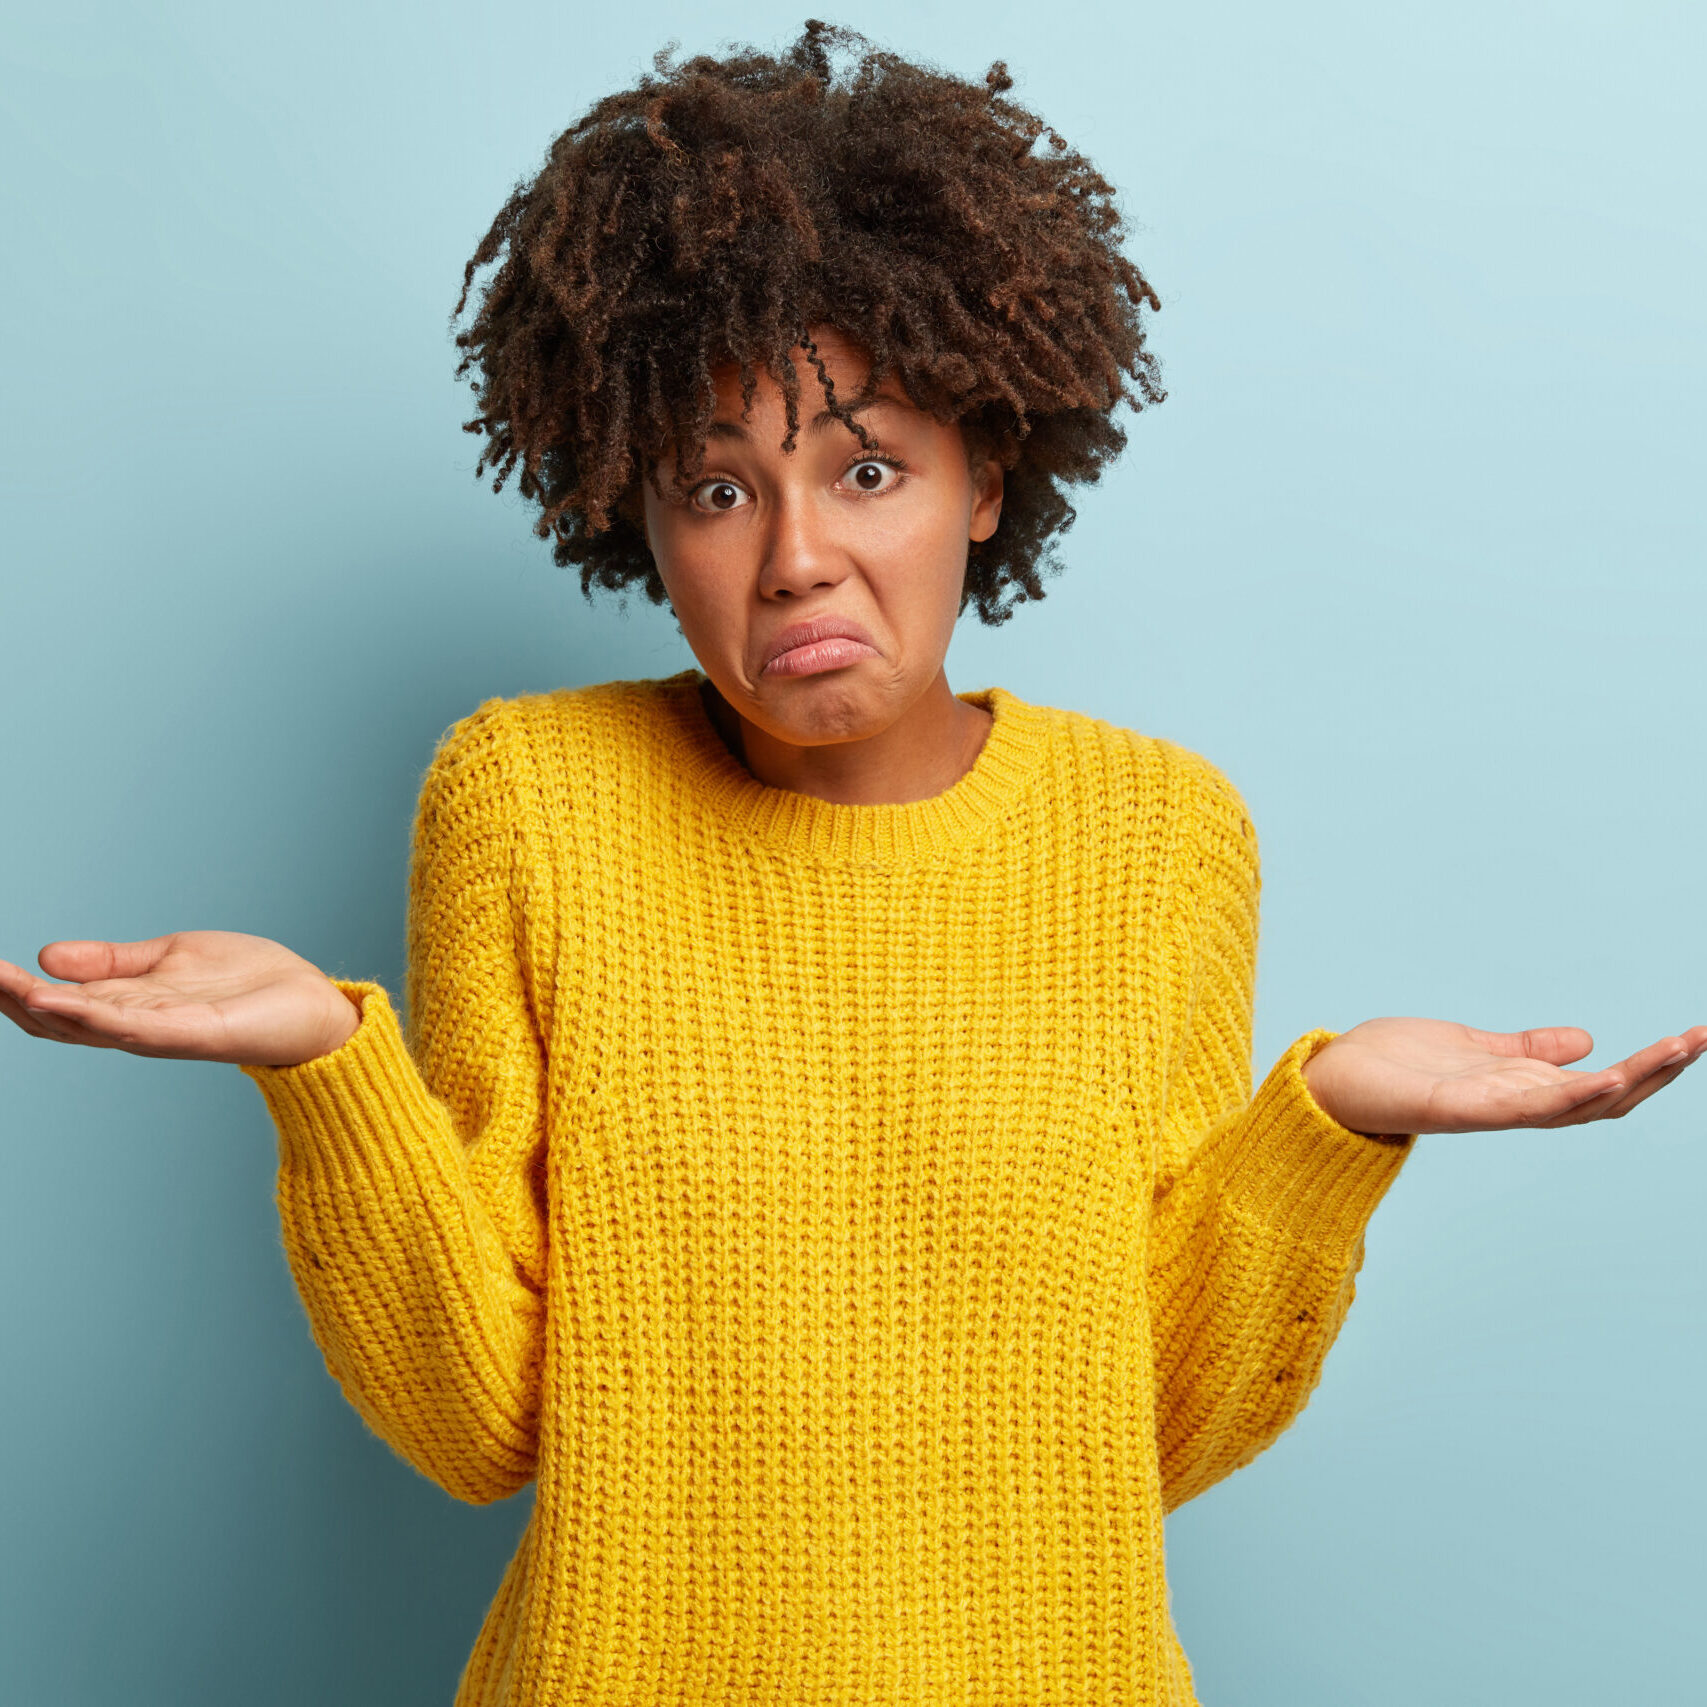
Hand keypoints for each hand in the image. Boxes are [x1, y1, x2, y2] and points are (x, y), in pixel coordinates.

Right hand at [0, 932, 362, 1066]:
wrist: (311, 1007)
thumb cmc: (247, 985)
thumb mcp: (169, 959)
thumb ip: (112, 961)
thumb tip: (48, 955)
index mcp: (125, 1005)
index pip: (51, 1003)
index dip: (11, 988)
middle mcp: (133, 1025)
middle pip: (55, 1021)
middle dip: (10, 998)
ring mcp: (160, 1032)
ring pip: (85, 1026)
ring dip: (38, 1007)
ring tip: (4, 984)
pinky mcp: (193, 1032)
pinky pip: (134, 1028)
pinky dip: (94, 1016)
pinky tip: (61, 1000)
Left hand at [1300, 1017, 1706, 1136]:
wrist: (1328, 1080)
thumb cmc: (1392, 1065)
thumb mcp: (1473, 1046)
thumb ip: (1526, 1050)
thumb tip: (1584, 1040)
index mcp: (1520, 1089)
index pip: (1602, 1085)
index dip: (1648, 1067)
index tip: (1693, 1037)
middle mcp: (1512, 1105)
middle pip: (1603, 1099)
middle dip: (1657, 1072)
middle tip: (1704, 1038)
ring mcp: (1487, 1110)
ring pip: (1574, 1105)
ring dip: (1629, 1079)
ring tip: (1677, 1051)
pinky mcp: (1455, 1108)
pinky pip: (1520, 1107)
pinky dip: (1565, 1094)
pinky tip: (1603, 1075)